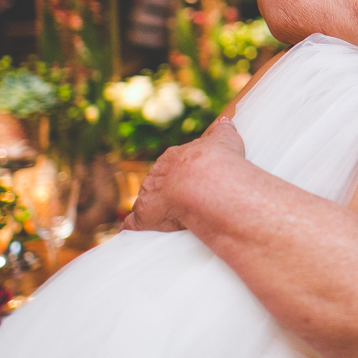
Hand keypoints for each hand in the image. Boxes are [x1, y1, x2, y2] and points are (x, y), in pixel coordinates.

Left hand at [124, 119, 246, 232]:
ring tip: (167, 222)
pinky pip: (132, 225)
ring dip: (153, 211)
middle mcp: (157, 175)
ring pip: (146, 203)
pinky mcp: (144, 218)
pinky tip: (132, 236)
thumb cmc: (217, 162)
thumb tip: (226, 122)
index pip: (174, 165)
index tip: (192, 182)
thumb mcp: (225, 139)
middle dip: (167, 193)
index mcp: (175, 158)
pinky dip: (132, 230)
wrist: (204, 183)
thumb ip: (223, 131)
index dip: (182, 175)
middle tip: (184, 204)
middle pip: (159, 184)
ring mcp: (148, 197)